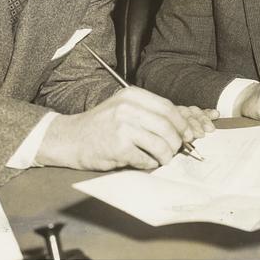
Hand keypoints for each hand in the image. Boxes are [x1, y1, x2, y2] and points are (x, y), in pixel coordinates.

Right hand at [36, 87, 217, 170]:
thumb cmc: (101, 125)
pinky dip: (150, 163)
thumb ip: (148, 113)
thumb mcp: (123, 107)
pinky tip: (144, 162)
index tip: (187, 134)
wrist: (71, 138)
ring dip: (166, 155)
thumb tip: (181, 127)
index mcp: (132, 95)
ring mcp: (123, 127)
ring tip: (162, 158)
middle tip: (176, 150)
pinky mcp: (118, 147)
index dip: (181, 123)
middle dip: (177, 141)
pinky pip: (146, 159)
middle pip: (167, 126)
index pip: (167, 107)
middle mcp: (128, 108)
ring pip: (160, 144)